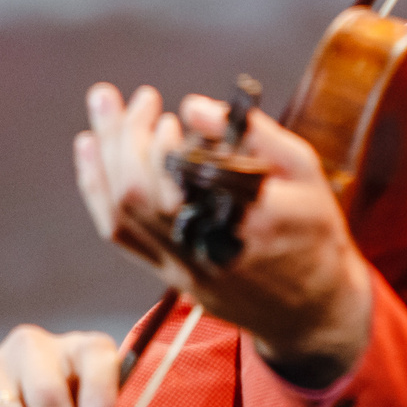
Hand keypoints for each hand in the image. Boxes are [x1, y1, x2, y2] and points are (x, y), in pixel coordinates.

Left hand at [74, 82, 372, 377]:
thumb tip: (195, 106)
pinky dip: (97, 189)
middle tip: (137, 99)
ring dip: (105, 157)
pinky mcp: (170, 277)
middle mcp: (209, 250)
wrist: (314, 308)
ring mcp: (185, 269)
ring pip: (122, 216)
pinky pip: (121, 235)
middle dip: (125, 137)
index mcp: (252, 219)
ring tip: (106, 111)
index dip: (162, 144)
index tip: (169, 113)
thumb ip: (256, 135)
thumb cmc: (314, 231)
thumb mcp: (304, 172)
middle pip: (140, 195)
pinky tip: (92, 151)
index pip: (186, 181)